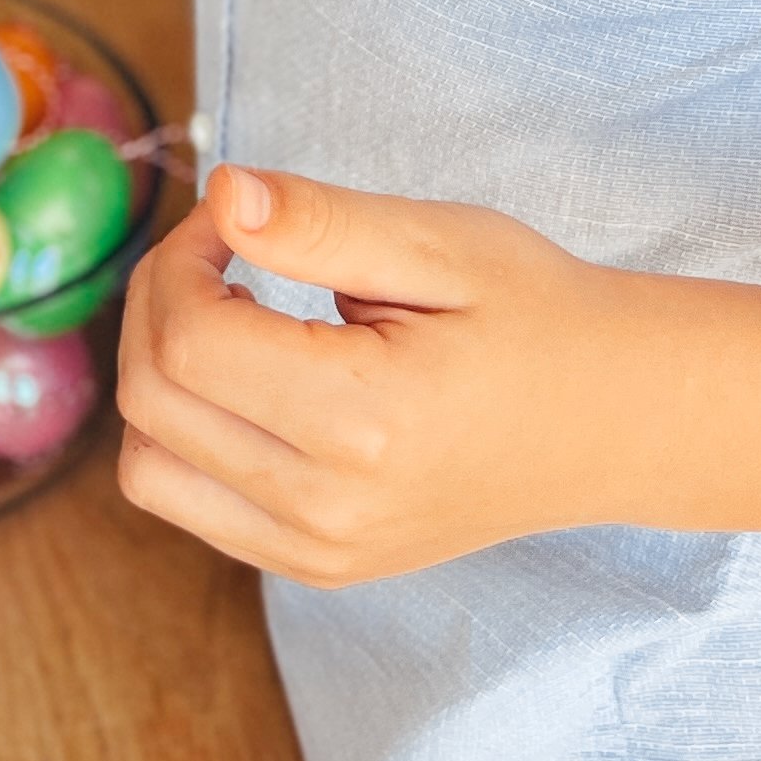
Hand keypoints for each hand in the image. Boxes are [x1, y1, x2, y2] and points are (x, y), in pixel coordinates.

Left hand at [116, 165, 646, 583]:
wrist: (612, 422)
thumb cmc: (534, 315)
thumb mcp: (440, 243)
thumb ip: (322, 223)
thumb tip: (224, 192)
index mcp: (365, 420)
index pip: (189, 339)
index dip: (183, 254)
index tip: (234, 217)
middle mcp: (330, 508)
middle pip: (152, 400)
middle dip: (159, 299)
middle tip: (227, 248)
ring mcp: (321, 552)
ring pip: (148, 465)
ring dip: (160, 370)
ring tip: (232, 313)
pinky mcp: (318, 567)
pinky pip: (191, 504)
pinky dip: (186, 432)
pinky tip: (250, 376)